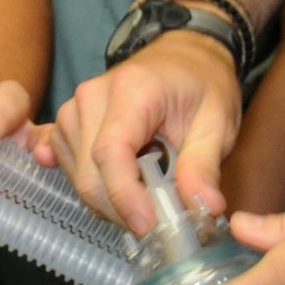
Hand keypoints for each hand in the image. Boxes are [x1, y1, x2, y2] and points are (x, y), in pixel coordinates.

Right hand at [42, 31, 241, 233]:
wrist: (185, 57)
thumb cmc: (203, 86)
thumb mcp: (218, 124)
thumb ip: (204, 166)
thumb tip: (206, 208)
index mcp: (132, 89)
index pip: (111, 151)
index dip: (124, 195)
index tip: (148, 227)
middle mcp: (92, 96)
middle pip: (89, 172)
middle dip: (121, 210)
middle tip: (161, 225)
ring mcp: (75, 107)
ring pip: (77, 175)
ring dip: (109, 201)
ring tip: (147, 197)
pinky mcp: (69, 121)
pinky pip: (66, 164)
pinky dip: (90, 185)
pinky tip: (108, 190)